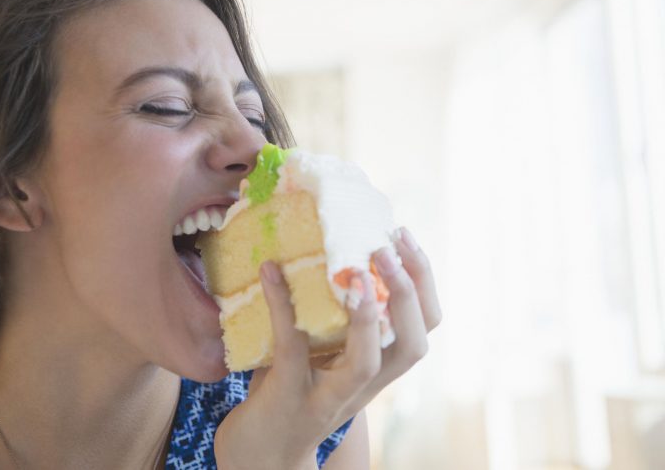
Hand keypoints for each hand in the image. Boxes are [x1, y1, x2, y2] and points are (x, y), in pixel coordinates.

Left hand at [213, 227, 441, 468]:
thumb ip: (328, 314)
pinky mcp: (289, 396)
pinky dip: (282, 306)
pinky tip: (270, 271)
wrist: (261, 457)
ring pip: (367, 362)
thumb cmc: (290, 392)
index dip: (424, 282)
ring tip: (354, 271)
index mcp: (378, 368)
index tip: (404, 238)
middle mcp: (364, 386)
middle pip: (413, 344)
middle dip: (409, 292)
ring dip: (366, 315)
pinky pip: (292, 348)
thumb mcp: (322, 353)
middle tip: (387, 244)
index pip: (425, 326)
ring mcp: (328, 396)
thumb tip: (316, 247)